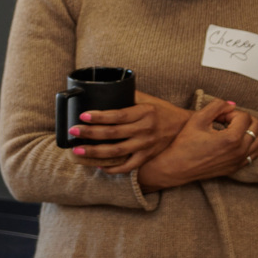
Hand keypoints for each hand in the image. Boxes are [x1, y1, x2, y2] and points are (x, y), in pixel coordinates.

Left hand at [67, 93, 190, 174]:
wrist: (183, 126)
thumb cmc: (161, 110)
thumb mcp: (147, 99)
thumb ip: (128, 96)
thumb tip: (104, 89)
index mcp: (144, 112)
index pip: (118, 115)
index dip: (99, 117)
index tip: (83, 116)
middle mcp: (145, 129)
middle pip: (113, 133)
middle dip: (90, 133)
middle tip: (73, 132)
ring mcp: (146, 145)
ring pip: (117, 151)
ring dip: (95, 152)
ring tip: (77, 151)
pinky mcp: (147, 156)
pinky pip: (128, 166)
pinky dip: (113, 168)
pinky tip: (99, 165)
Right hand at [138, 99, 257, 189]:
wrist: (175, 168)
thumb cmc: (184, 144)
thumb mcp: (197, 120)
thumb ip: (216, 106)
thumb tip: (231, 104)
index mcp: (232, 138)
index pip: (244, 116)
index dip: (231, 112)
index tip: (218, 117)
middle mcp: (240, 150)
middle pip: (257, 126)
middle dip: (243, 119)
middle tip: (227, 121)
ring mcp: (240, 160)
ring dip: (251, 129)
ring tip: (236, 127)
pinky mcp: (237, 167)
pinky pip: (255, 153)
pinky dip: (253, 143)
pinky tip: (242, 139)